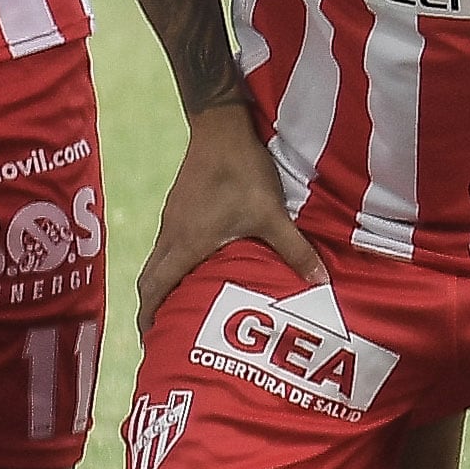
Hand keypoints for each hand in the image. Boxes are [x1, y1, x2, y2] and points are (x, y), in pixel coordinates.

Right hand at [136, 101, 316, 318]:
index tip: (151, 341)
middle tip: (163, 334)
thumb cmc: (241, 171)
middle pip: (148, 280)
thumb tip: (320, 281)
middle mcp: (171, 234)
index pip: (154, 289)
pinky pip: (166, 245)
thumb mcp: (271, 214)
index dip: (149, 318)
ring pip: (156, 261)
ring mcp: (172, 219)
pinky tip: (194, 267)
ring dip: (162, 286)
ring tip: (178, 308)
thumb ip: (294, 249)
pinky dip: (171, 265)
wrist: (221, 127)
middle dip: (151, 309)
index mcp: (185, 243)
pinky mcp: (179, 206)